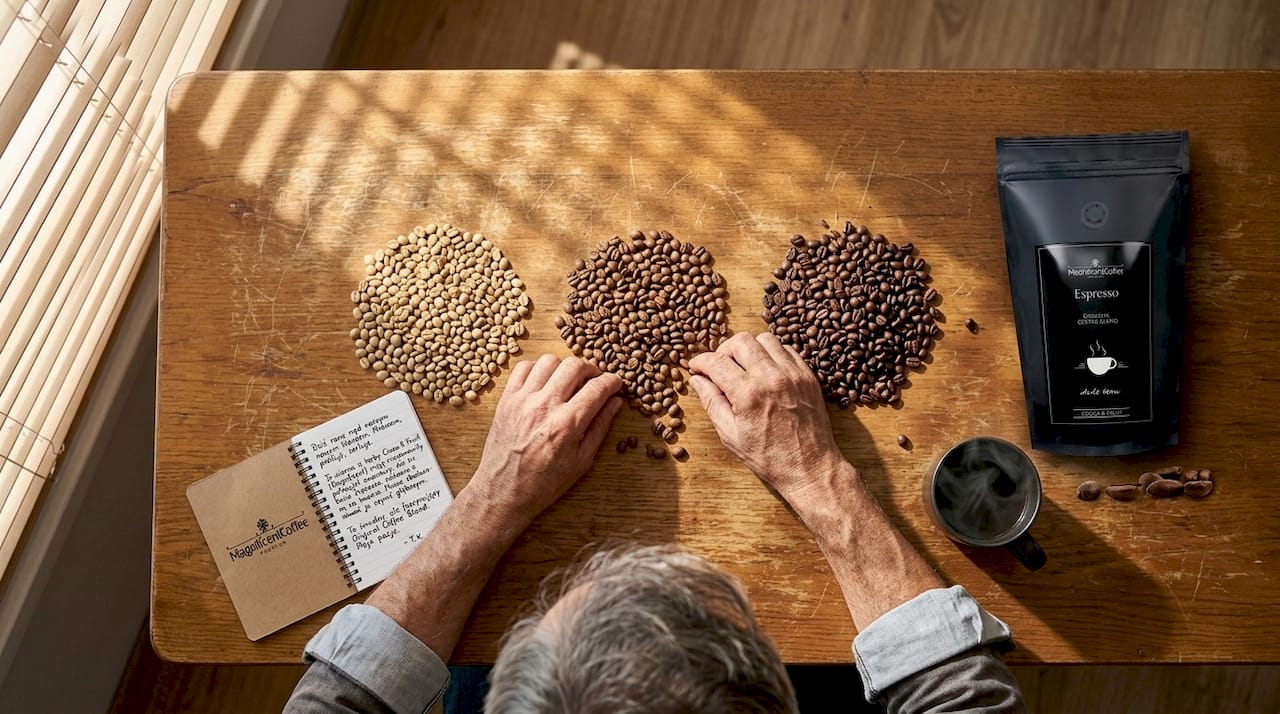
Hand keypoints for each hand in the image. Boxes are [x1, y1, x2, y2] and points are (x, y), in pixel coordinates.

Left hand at [471, 354, 622, 525]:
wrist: (504, 492)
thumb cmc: (544, 482)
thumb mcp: (582, 461)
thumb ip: (600, 427)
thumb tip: (615, 403)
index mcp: (567, 424)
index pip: (597, 387)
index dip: (612, 381)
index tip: (616, 383)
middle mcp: (545, 406)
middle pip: (575, 365)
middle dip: (592, 368)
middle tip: (595, 380)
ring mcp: (522, 400)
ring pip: (549, 361)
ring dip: (564, 367)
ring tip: (569, 381)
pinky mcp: (506, 400)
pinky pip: (523, 368)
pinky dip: (538, 369)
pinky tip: (545, 382)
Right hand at [689, 332, 846, 502]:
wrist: (810, 468)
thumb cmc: (769, 458)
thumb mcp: (731, 435)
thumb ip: (712, 402)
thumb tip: (697, 380)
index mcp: (748, 394)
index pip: (717, 362)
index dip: (700, 361)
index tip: (696, 366)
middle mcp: (772, 378)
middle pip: (740, 341)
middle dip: (724, 350)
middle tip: (720, 367)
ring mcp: (793, 374)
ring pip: (765, 339)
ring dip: (749, 348)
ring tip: (743, 367)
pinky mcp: (808, 376)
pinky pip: (787, 350)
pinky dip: (772, 354)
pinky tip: (765, 371)